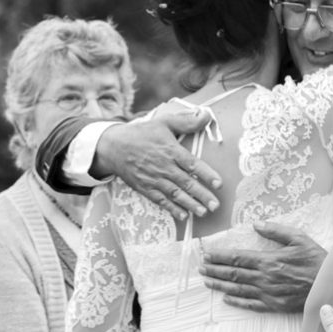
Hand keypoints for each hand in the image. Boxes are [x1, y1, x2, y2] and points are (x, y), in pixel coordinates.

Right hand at [94, 108, 223, 219]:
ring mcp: (154, 179)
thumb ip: (186, 121)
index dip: (207, 174)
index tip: (219, 183)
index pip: (192, 164)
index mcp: (171, 150)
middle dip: (202, 195)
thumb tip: (205, 116)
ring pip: (175, 194)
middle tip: (216, 205)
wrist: (113, 146)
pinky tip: (183, 216)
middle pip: (186, 183)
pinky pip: (161, 200)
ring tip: (203, 212)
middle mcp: (164, 166)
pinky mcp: (146, 188)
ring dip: (190, 204)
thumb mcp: (164, 122)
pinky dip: (172, 209)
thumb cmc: (141, 134)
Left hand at [199, 222, 325, 312]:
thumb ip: (276, 231)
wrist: (330, 285)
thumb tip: (256, 224)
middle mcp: (264, 278)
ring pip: (238, 289)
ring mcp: (268, 293)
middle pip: (233, 273)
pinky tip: (226, 299)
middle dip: (215, 270)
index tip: (207, 254)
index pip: (237, 257)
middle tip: (200, 268)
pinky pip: (251, 304)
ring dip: (220, 285)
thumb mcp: (298, 238)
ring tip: (207, 281)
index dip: (220, 256)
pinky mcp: (274, 305)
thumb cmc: (316, 260)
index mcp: (268, 260)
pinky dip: (237, 301)